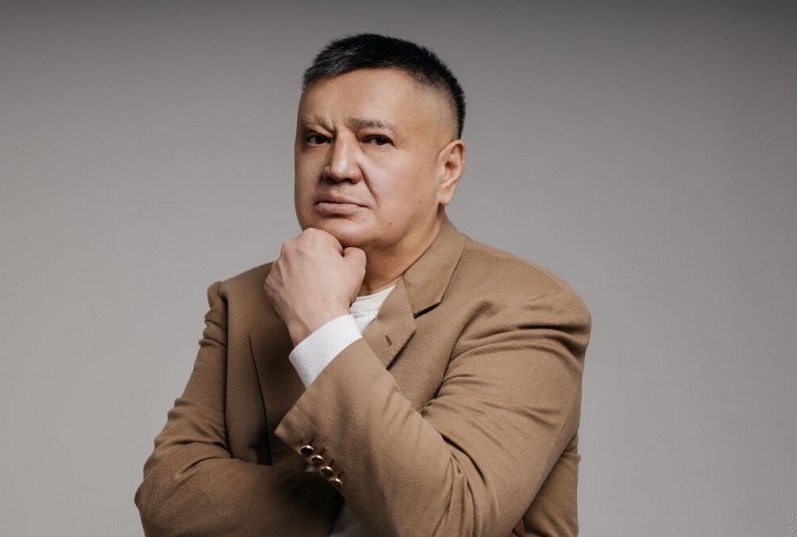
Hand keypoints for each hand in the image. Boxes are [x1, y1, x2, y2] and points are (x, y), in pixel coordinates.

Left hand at [264, 228, 365, 344]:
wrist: (317, 321)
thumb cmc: (336, 294)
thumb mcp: (358, 266)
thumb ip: (354, 251)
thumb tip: (347, 252)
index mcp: (311, 237)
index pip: (328, 242)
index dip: (336, 257)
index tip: (337, 271)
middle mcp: (289, 247)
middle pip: (308, 252)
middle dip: (317, 263)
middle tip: (327, 282)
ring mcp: (276, 266)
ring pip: (294, 267)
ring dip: (303, 275)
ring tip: (315, 292)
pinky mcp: (269, 284)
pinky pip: (282, 283)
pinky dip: (291, 289)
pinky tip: (302, 298)